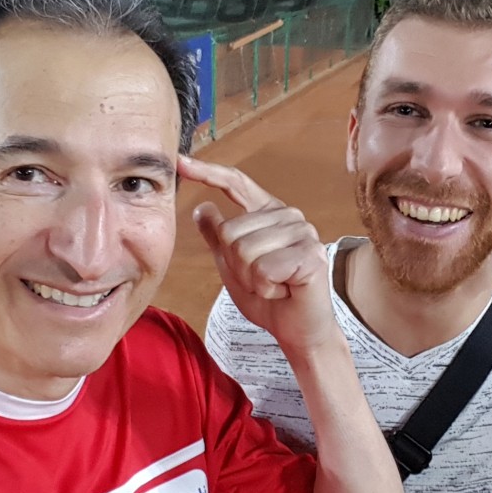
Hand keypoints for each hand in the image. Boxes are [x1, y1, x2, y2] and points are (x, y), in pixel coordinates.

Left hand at [180, 155, 336, 353]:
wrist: (297, 330)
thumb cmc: (269, 298)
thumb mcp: (233, 266)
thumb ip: (218, 237)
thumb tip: (201, 207)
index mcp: (269, 212)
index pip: (236, 182)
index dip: (208, 172)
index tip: (180, 162)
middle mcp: (289, 216)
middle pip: (231, 232)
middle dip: (236, 266)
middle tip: (260, 280)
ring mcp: (303, 233)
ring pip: (245, 251)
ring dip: (251, 280)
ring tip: (272, 285)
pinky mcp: (311, 255)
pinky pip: (264, 269)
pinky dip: (266, 288)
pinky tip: (283, 290)